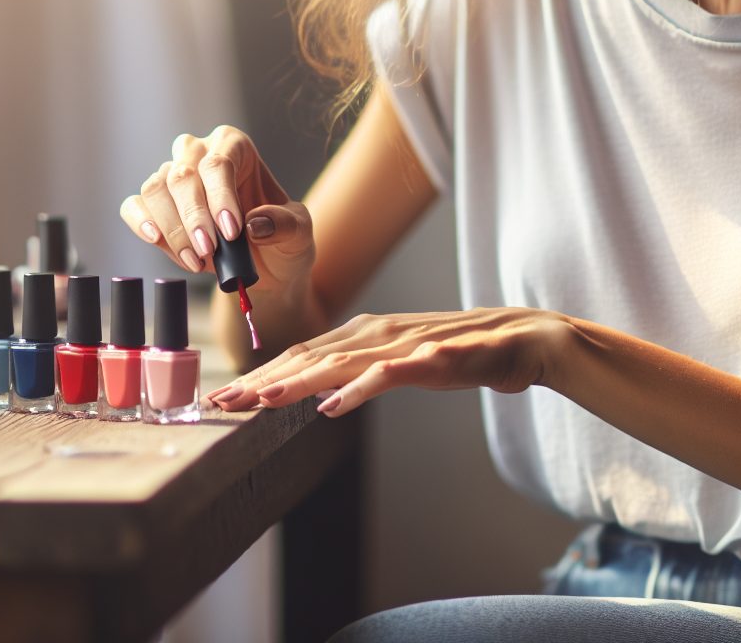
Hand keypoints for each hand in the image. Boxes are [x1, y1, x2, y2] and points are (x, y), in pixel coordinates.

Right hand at [120, 127, 313, 303]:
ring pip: (156, 189)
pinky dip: (142, 222)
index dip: (221, 197)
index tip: (231, 231)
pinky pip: (134, 205)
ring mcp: (172, 177)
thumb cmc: (281, 238)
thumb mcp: (298, 233)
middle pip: (182, 175)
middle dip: (194, 217)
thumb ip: (284, 225)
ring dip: (172, 228)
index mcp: (235, 147)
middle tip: (209, 250)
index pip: (219, 163)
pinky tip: (155, 238)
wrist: (265, 267)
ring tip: (196, 260)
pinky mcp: (154, 205)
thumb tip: (254, 223)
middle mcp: (199, 154)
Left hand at [208, 307, 567, 415]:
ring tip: (261, 401)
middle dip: (260, 380)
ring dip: (296, 383)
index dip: (258, 375)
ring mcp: (402, 344)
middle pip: (306, 358)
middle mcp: (374, 333)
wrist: (519, 339)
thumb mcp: (398, 362)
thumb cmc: (459, 353)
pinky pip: (388, 376)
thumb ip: (359, 372)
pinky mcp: (431, 359)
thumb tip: (320, 393)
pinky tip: (332, 408)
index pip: (298, 355)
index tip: (223, 398)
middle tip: (221, 402)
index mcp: (362, 334)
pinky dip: (357, 391)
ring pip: (337, 364)